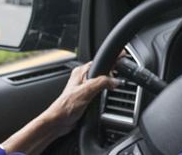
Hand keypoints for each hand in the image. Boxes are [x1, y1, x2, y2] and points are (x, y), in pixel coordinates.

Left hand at [0, 61, 115, 154]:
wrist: (58, 122)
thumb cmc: (65, 107)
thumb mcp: (86, 91)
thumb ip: (102, 83)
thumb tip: (115, 81)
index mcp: (81, 72)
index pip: (100, 61)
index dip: (112, 61)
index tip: (123, 59)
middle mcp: (82, 78)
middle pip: (103, 72)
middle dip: (112, 74)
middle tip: (120, 78)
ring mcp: (85, 88)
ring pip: (102, 83)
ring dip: (108, 86)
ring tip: (114, 89)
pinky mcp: (87, 97)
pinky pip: (100, 92)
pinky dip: (106, 94)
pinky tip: (107, 98)